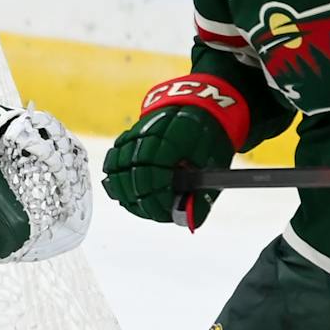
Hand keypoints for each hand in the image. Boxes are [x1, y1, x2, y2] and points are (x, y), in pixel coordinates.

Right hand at [101, 75, 247, 228]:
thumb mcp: (215, 167)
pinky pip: (113, 158)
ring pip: (117, 166)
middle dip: (140, 199)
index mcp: (176, 138)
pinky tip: (126, 190)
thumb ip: (201, 195)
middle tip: (152, 212)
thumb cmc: (211, 140)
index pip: (155, 176)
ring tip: (138, 204)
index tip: (164, 213)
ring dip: (124, 191)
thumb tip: (187, 221)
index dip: (157, 200)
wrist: (202, 107)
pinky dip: (116, 177)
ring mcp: (137, 133)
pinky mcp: (129, 135)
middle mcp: (151, 133)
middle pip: (132, 174)